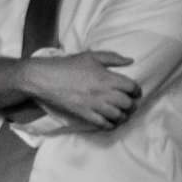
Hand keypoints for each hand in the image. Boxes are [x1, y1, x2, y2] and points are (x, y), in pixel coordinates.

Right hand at [20, 50, 140, 129]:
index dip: (136, 90)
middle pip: (128, 103)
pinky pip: (103, 124)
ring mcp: (94, 105)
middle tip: (129, 103)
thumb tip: (130, 61)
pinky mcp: (84, 114)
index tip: (134, 92)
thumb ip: (113, 58)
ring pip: (118, 116)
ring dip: (123, 116)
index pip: (132, 87)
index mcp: (107, 77)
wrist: (44, 78)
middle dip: (131, 104)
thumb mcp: (91, 56)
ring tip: (122, 113)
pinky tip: (110, 122)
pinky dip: (110, 125)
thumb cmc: (67, 65)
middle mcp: (103, 93)